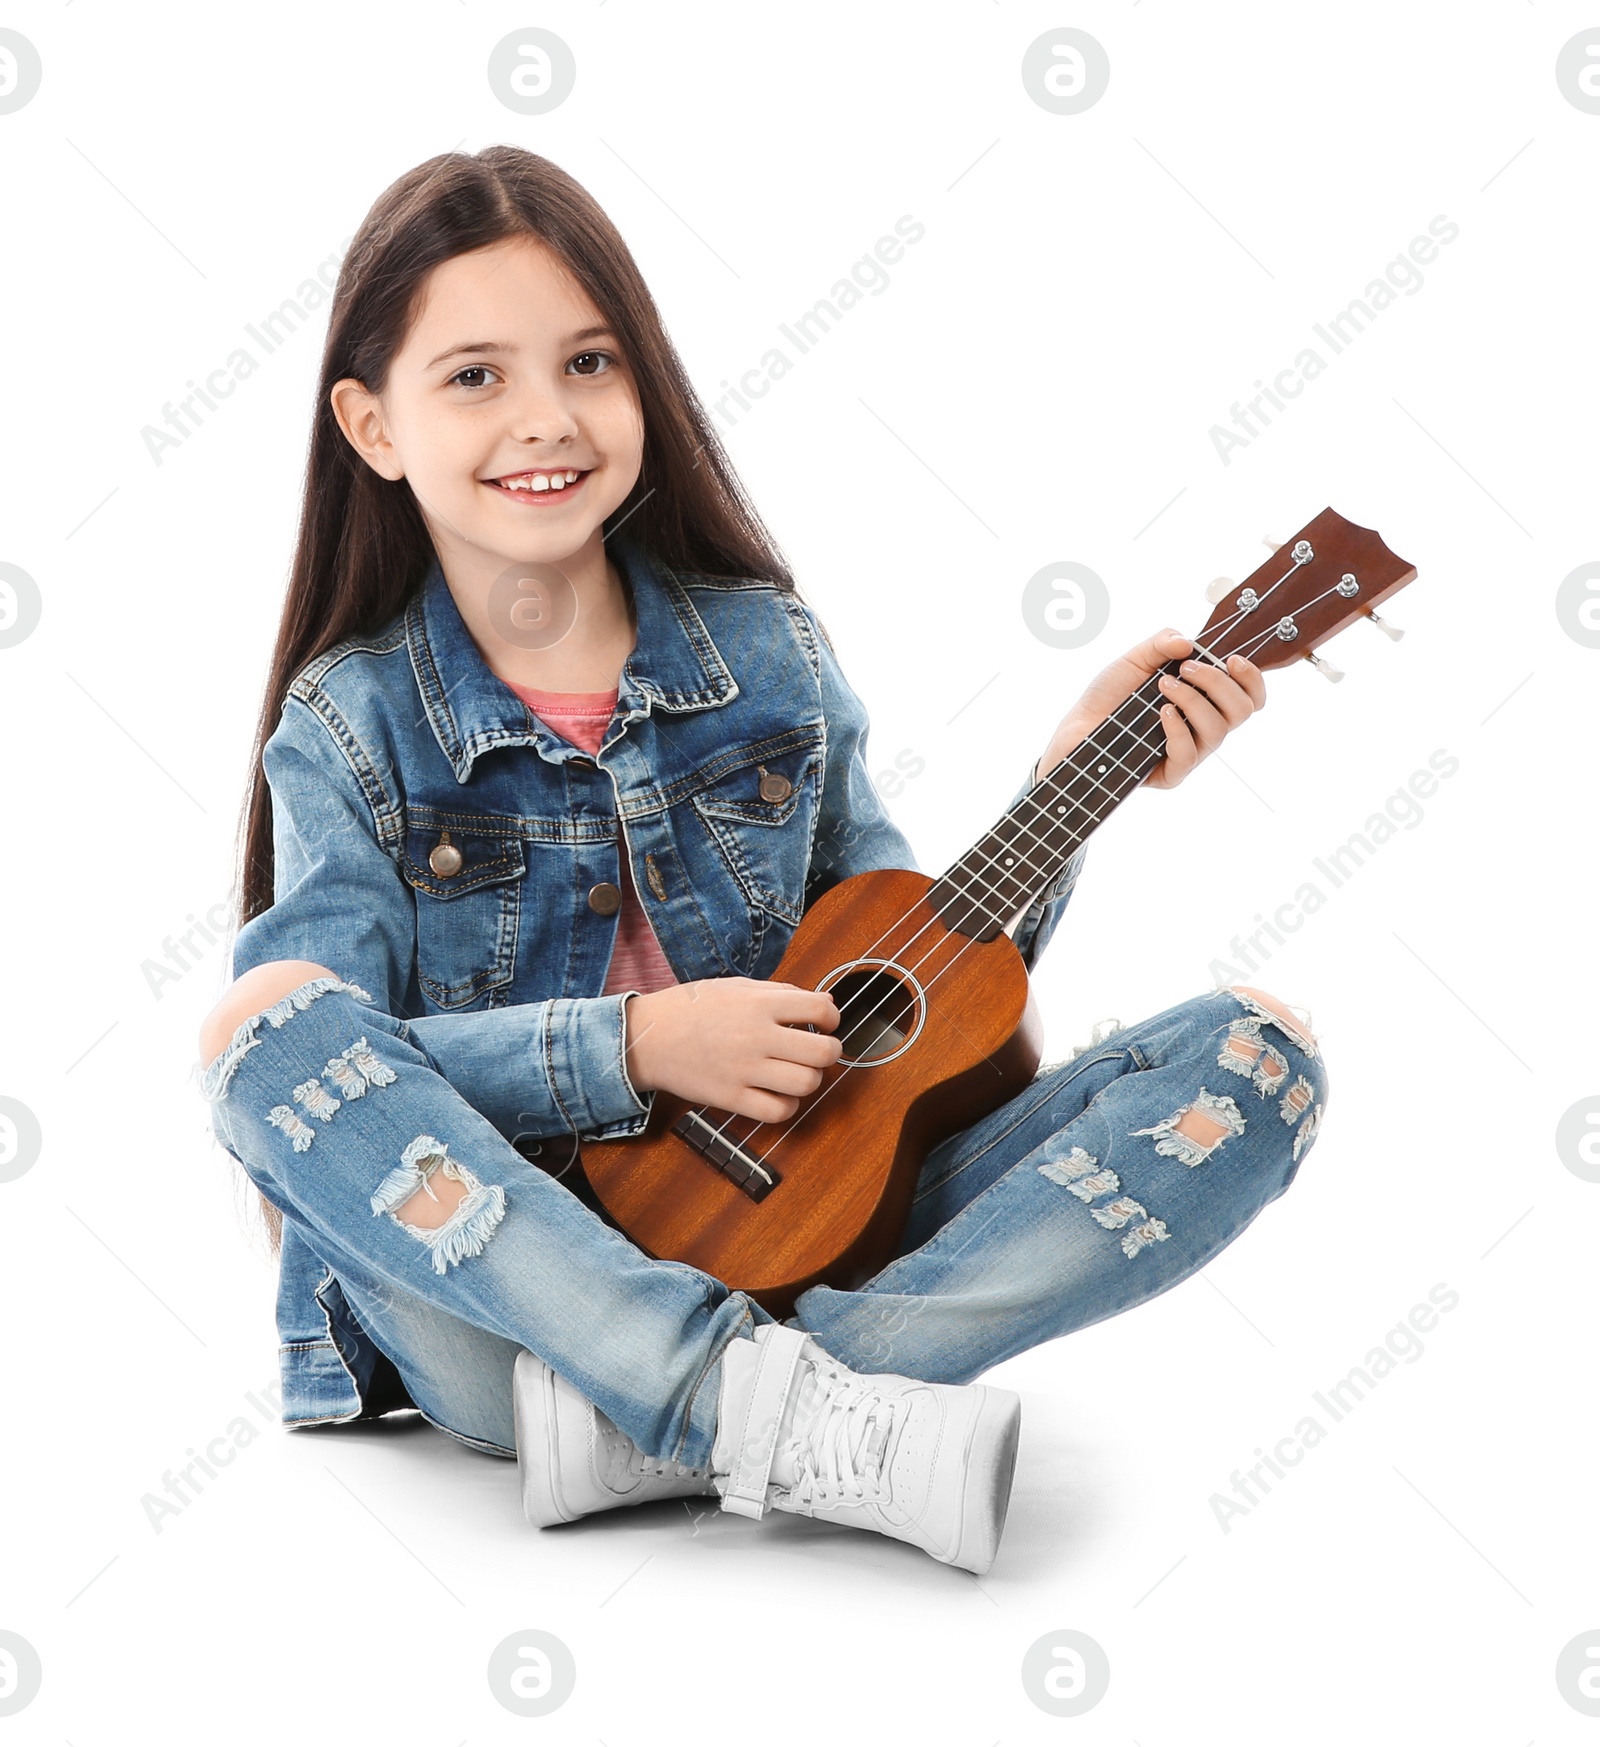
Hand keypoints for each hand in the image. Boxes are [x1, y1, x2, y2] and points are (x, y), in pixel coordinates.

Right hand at [623, 977, 842, 1123]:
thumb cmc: (691, 1008)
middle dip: (830, 1051)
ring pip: (806, 1084)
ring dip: (810, 1079)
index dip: (833, 1017)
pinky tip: (778, 1093)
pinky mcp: (730, 1099)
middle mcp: (755, 1037)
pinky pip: (778, 1112)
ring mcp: (743, 1071)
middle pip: (823, 1052)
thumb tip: (825, 1002)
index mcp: (758, 1005)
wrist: (647, 1038)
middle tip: (818, 1050)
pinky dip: (787, 1105)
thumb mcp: (736, 985)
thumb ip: (781, 991)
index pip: (820, 1010)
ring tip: (797, 1072)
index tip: (825, 1023)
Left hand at [1033, 628, 1265, 790]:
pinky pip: (1189, 754)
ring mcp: (1189, 752)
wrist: (1075, 729)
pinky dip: (1178, 728)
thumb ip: (1161, 644)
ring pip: (1219, 731)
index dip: (1252, 678)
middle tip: (1186, 669)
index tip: (1231, 659)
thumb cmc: (1107, 697)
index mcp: (1204, 701)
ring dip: (1194, 700)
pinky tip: (1161, 711)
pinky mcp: (1170, 774)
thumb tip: (1188, 643)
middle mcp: (1203, 728)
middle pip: (1241, 711)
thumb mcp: (1134, 660)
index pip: (1249, 696)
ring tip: (1163, 686)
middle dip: (1218, 683)